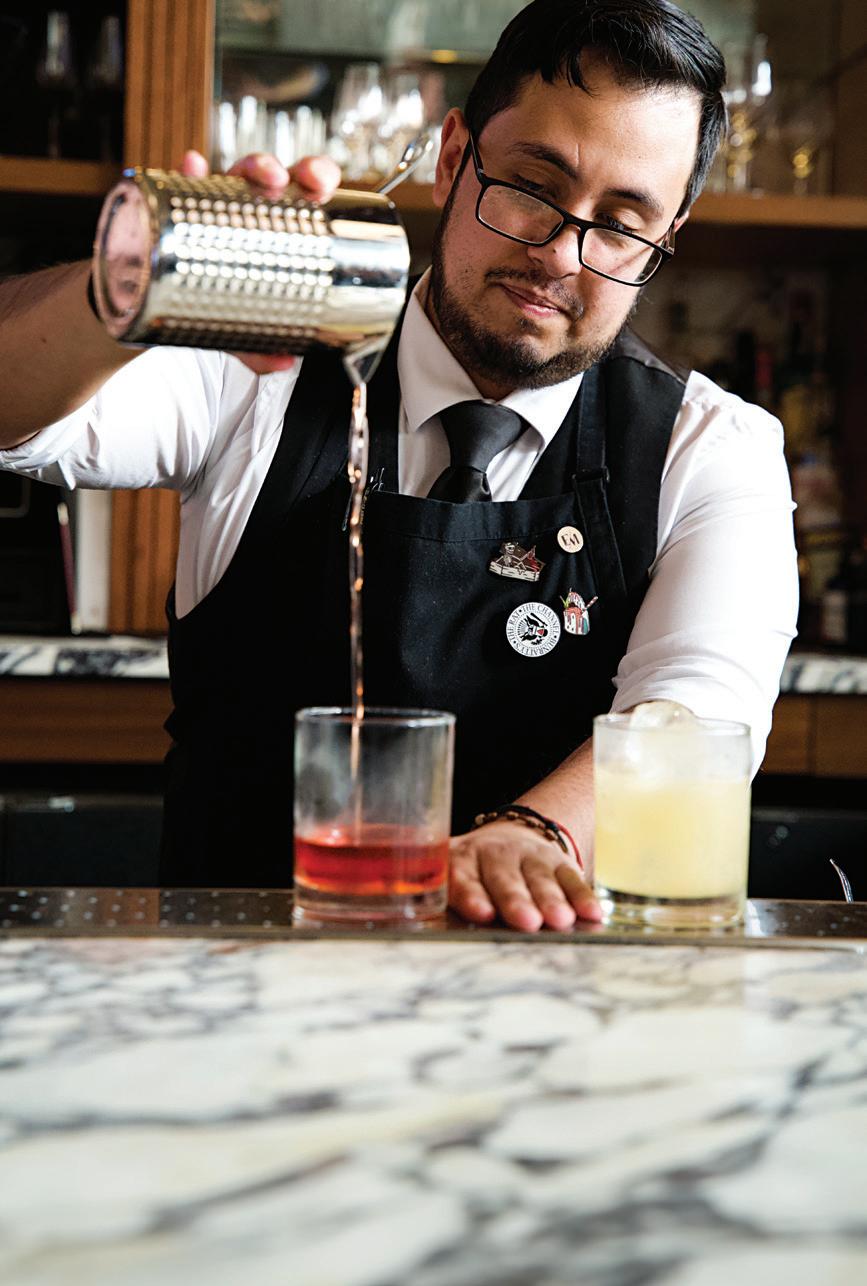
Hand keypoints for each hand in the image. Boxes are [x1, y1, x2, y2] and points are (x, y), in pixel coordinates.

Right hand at [179, 149, 341, 374]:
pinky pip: (182, 185)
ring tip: (264, 175)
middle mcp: (252, 211)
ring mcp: (218, 207)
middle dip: (295, 170)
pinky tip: (193, 165)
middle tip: (300, 182)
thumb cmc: (218, 306)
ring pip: (240, 174)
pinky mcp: (180, 210)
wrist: (167, 308)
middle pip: (282, 178)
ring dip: (255, 166)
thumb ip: (260, 348)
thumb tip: (283, 361)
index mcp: (279, 229)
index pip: (307, 193)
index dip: (319, 178)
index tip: (322, 183)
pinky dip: (188, 173)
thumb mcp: (243, 330)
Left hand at [448, 820, 602, 932]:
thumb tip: (407, 920)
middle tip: (526, 921)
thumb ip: (436, 896)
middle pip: (505, 879)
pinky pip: (572, 878)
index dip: (472, 894)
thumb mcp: (449, 874)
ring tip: (560, 920)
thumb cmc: (473, 872)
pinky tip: (592, 914)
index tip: (481, 912)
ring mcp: (530, 857)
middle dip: (516, 900)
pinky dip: (583, 896)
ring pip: (540, 879)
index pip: (464, 877)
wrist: (514, 837)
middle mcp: (496, 855)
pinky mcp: (560, 863)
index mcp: (462, 859)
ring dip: (552, 900)